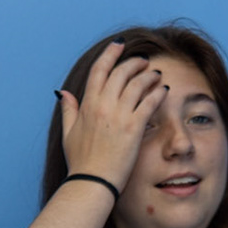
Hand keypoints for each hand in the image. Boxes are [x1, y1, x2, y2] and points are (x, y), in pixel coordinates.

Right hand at [58, 41, 169, 191]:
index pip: (100, 70)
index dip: (110, 54)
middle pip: (121, 72)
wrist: (92, 182)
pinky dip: (158, 93)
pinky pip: (149, 102)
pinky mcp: (134, 128)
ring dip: (148, 75)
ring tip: (156, 75)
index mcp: (87, 105)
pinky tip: (164, 90)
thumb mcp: (68, 133)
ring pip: (137, 84)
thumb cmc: (81, 162)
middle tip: (143, 61)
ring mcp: (119, 116)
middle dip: (134, 62)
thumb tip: (63, 93)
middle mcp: (103, 106)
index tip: (119, 45)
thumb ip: (68, 110)